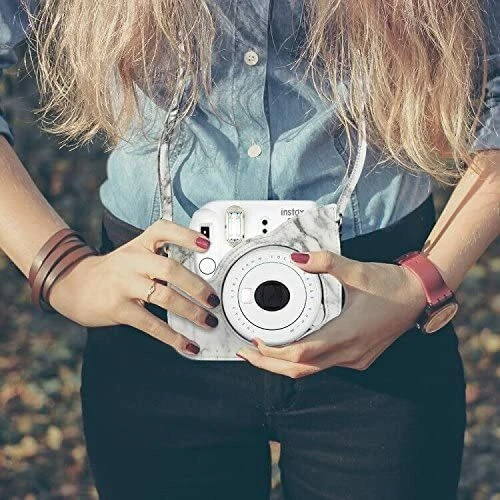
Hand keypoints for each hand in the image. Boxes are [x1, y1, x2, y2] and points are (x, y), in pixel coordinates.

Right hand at [48, 219, 220, 355]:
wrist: (75, 284)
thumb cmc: (116, 271)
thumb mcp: (135, 255)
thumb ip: (161, 260)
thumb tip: (200, 281)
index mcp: (140, 244)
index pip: (164, 230)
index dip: (186, 236)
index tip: (206, 246)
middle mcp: (133, 261)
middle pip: (170, 269)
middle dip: (197, 286)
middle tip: (213, 299)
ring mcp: (124, 285)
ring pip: (164, 296)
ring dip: (191, 311)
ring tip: (208, 320)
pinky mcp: (119, 309)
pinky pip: (151, 324)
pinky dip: (172, 337)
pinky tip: (187, 344)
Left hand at [237, 250, 427, 376]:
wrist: (420, 294)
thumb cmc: (392, 284)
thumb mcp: (358, 270)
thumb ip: (325, 263)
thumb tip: (297, 258)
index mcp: (347, 334)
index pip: (301, 353)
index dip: (273, 352)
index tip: (254, 342)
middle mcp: (350, 353)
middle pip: (301, 369)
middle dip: (270, 364)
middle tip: (246, 352)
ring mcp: (356, 358)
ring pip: (312, 370)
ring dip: (285, 364)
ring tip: (263, 352)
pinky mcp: (359, 356)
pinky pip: (324, 365)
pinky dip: (303, 360)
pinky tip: (292, 348)